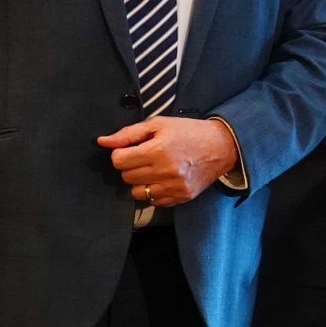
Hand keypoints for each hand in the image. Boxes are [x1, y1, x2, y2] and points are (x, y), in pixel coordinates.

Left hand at [99, 116, 239, 206]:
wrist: (222, 146)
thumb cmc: (189, 132)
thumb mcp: (159, 124)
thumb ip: (129, 133)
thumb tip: (102, 142)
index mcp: (158, 150)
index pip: (119, 161)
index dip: (121, 153)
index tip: (132, 149)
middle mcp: (166, 171)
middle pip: (126, 176)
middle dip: (131, 166)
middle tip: (145, 157)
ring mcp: (174, 187)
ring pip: (136, 192)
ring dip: (140, 181)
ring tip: (153, 170)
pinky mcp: (182, 197)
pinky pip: (153, 201)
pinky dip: (153, 191)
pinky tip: (163, 179)